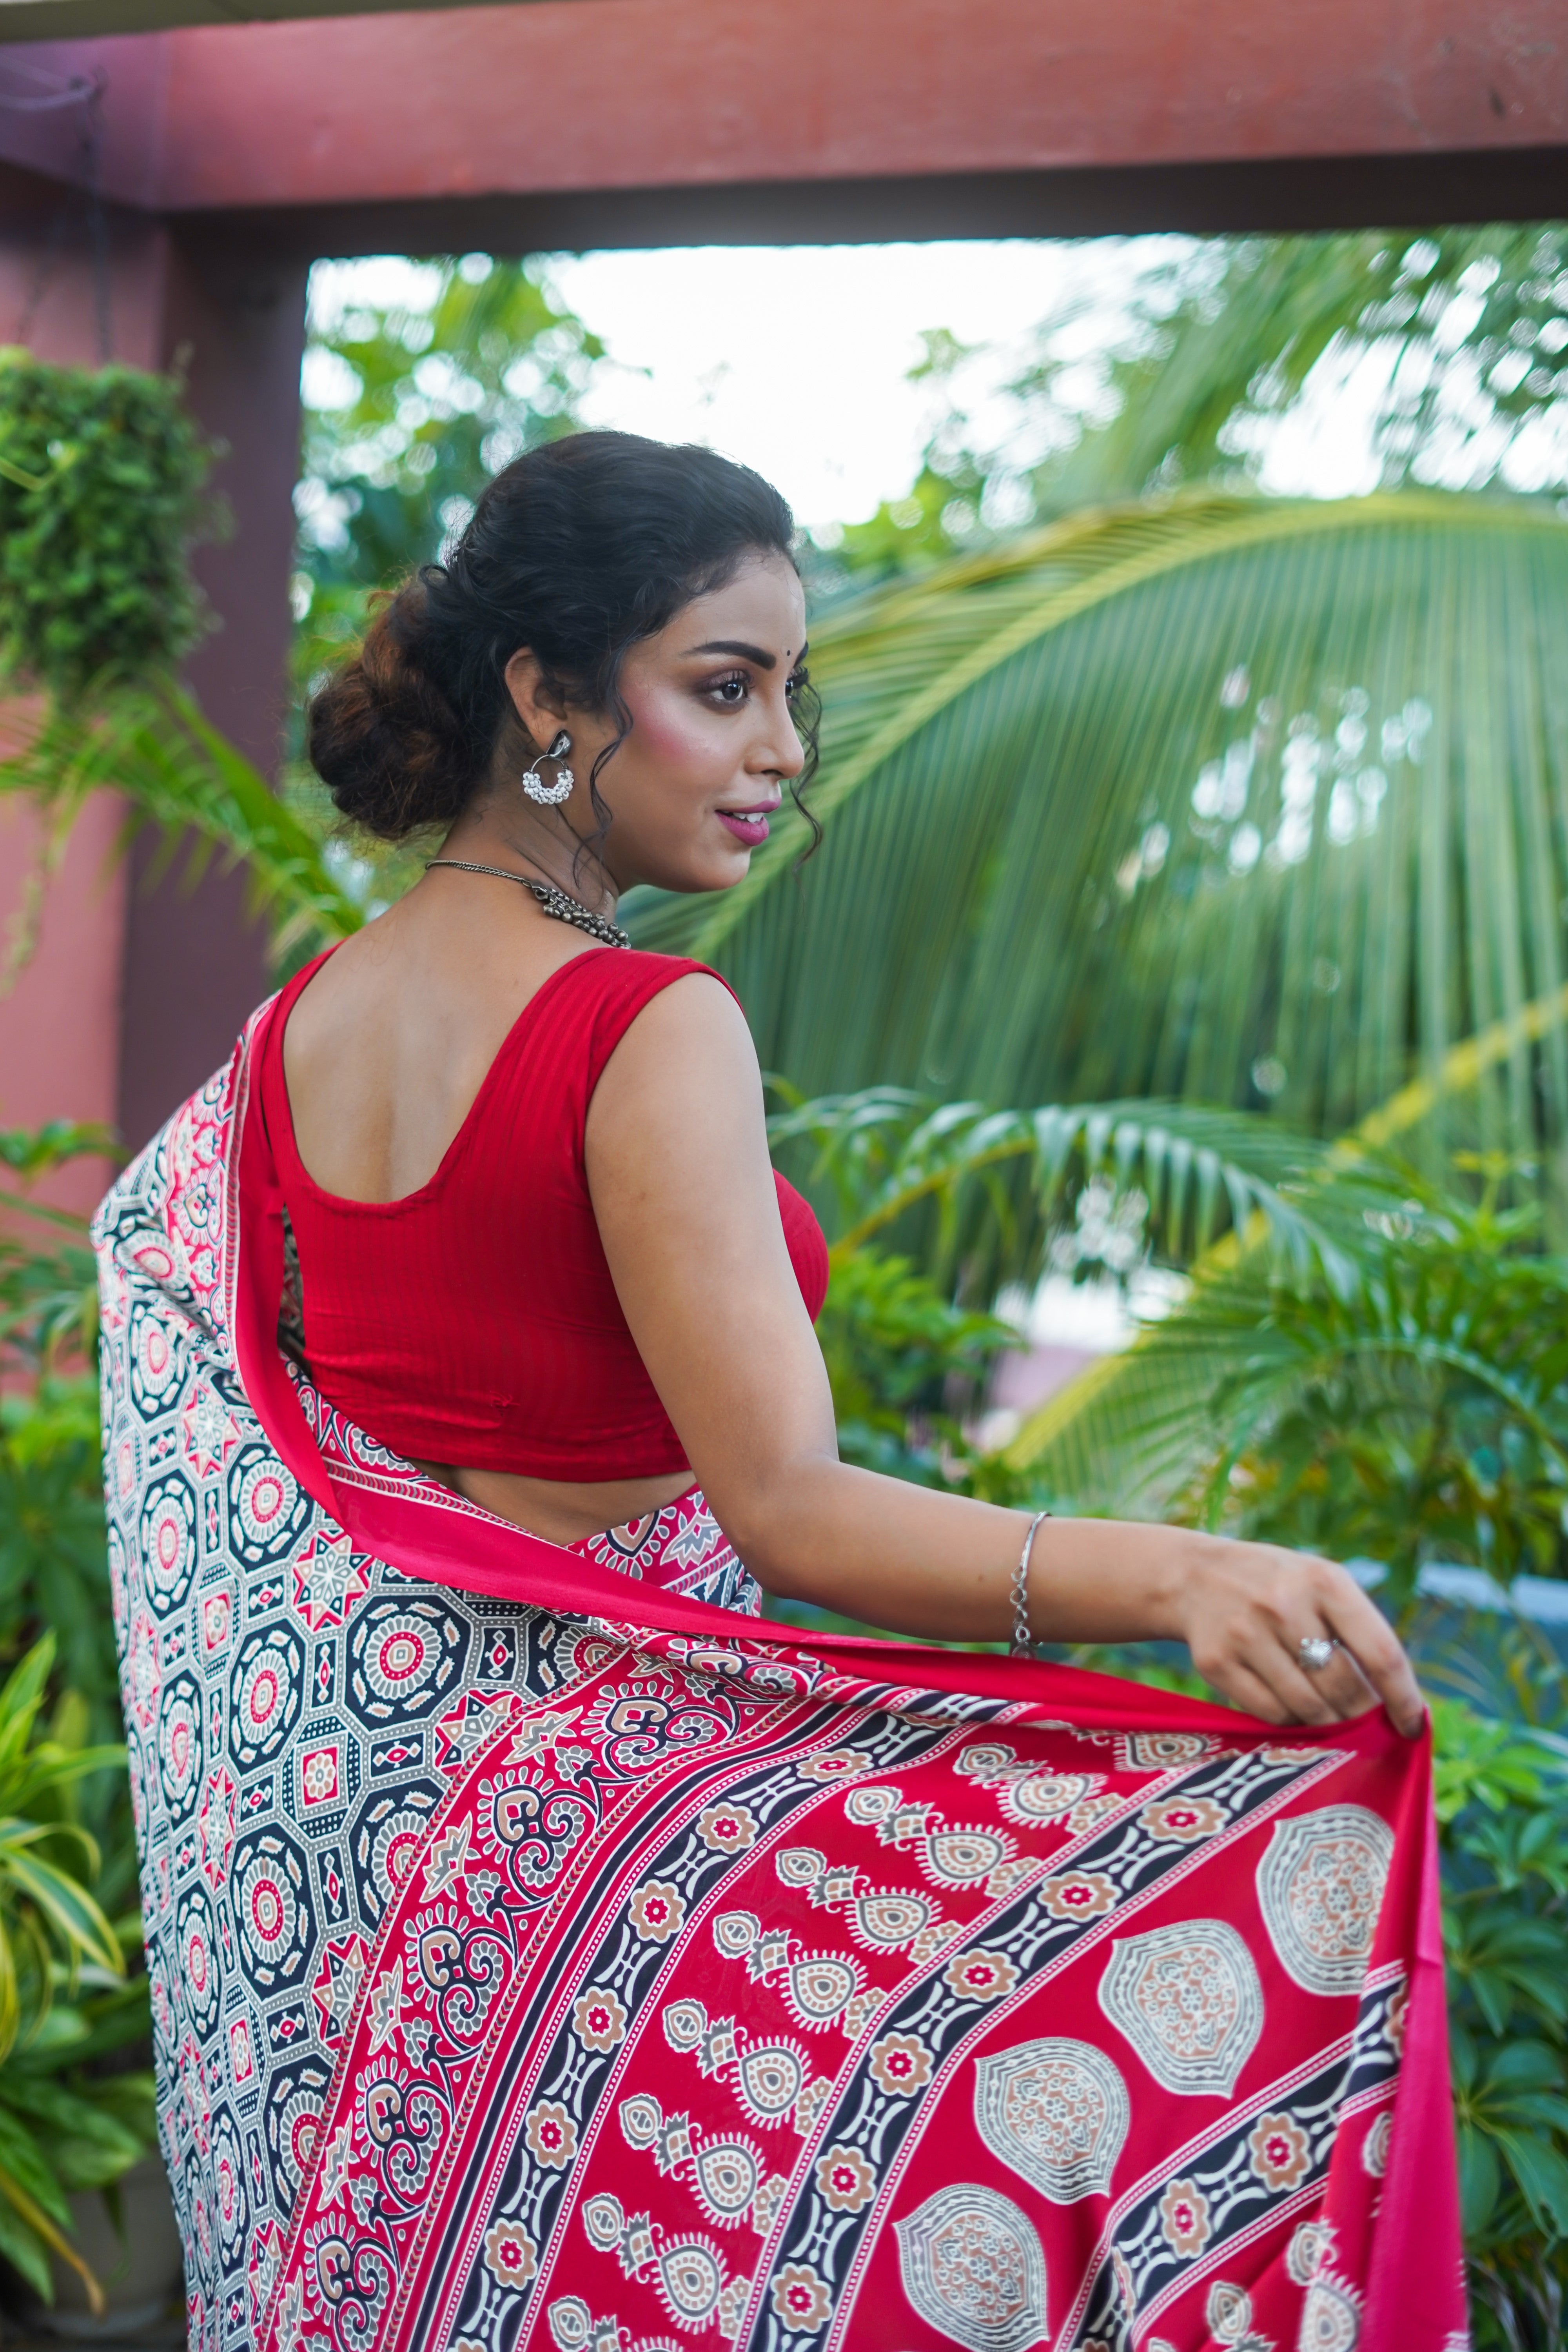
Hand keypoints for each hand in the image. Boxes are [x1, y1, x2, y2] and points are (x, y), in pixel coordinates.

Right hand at [1169, 1533, 1424, 1736]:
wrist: (1195, 1576)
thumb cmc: (1278, 1587)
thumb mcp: (1322, 1585)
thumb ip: (1359, 1632)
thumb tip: (1397, 1704)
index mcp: (1324, 1581)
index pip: (1381, 1653)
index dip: (1403, 1698)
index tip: (1414, 1726)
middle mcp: (1284, 1604)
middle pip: (1345, 1687)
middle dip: (1362, 1716)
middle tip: (1364, 1724)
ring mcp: (1246, 1633)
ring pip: (1308, 1707)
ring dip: (1327, 1722)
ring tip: (1328, 1715)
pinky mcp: (1216, 1662)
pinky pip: (1270, 1714)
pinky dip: (1289, 1721)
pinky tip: (1291, 1707)